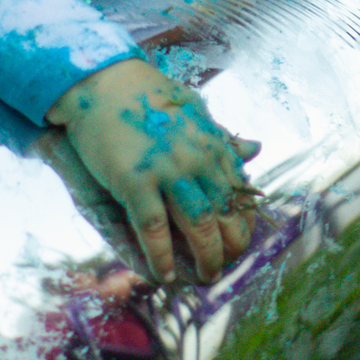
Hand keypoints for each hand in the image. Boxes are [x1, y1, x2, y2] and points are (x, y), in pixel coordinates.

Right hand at [47, 58, 260, 282]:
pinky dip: (161, 257)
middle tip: (224, 267)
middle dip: (229, 248)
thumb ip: (221, 138)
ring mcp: (168, 170)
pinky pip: (154, 229)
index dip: (243, 224)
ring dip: (205, 258)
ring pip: (199, 227)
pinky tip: (162, 275)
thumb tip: (257, 149)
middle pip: (225, 216)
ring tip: (205, 278)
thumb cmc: (147, 97)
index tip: (240, 242)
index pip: (241, 194)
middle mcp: (198, 159)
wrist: (103, 82)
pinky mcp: (135, 182)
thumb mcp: (193, 113)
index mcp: (214, 144)